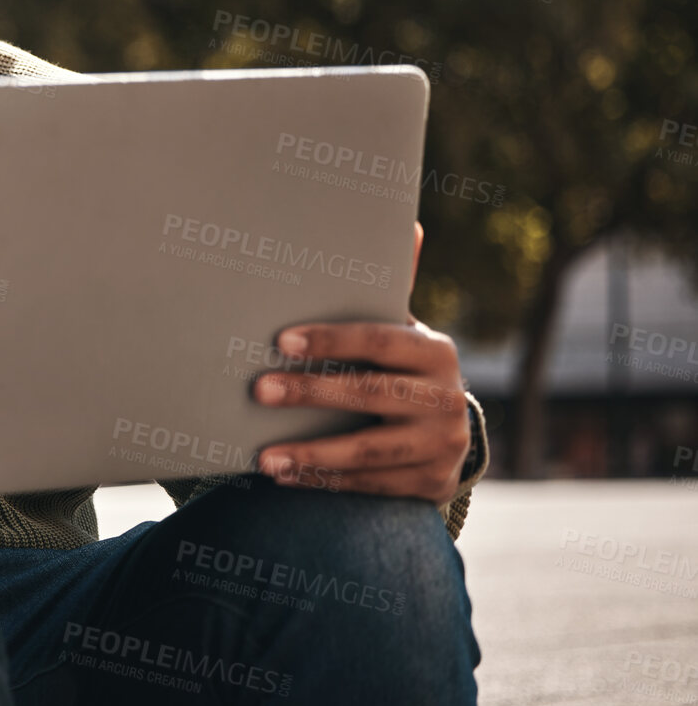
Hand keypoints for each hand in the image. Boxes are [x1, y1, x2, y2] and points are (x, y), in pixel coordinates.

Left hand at [250, 222, 471, 504]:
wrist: (446, 434)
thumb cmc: (400, 370)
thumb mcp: (399, 333)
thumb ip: (392, 287)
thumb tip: (406, 222)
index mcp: (435, 352)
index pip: (380, 340)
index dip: (331, 339)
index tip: (281, 341)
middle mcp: (447, 399)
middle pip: (371, 394)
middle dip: (311, 392)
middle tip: (258, 389)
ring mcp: (442, 445)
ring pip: (370, 450)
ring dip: (313, 454)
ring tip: (264, 455)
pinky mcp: (432, 484)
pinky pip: (370, 484)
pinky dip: (324, 481)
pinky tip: (284, 475)